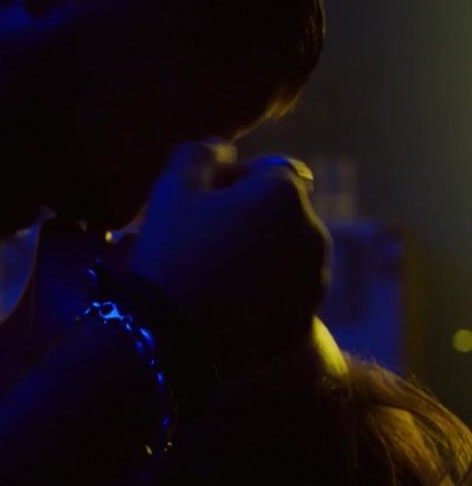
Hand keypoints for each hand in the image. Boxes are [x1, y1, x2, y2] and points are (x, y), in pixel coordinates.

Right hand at [129, 141, 329, 357]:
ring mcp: (314, 279)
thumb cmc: (170, 253)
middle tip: (202, 241)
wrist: (171, 335)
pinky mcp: (304, 316)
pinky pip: (285, 290)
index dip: (231, 183)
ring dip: (260, 253)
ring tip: (213, 275)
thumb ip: (202, 153)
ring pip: (285, 251)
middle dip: (251, 218)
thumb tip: (224, 151)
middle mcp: (313, 232)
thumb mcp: (172, 187)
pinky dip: (263, 289)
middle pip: (280, 212)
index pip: (266, 170)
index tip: (199, 207)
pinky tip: (224, 302)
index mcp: (285, 194)